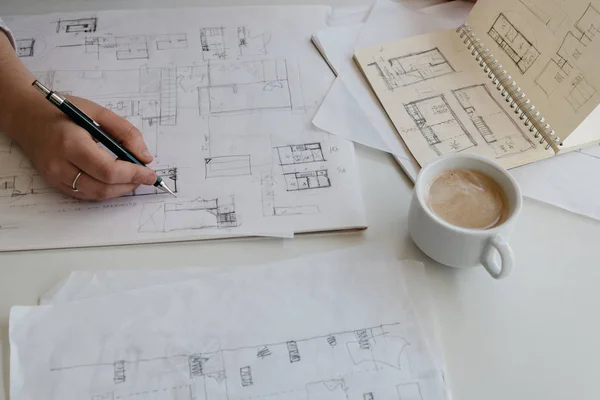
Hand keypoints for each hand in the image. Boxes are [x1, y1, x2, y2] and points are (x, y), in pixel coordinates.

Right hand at [11, 96, 156, 200]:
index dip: (133, 175)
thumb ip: (125, 132)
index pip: (108, 170)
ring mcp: (55, 177)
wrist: (26, 117)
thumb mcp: (98, 112)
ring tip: (133, 178)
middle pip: (103, 187)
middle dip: (130, 185)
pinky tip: (115, 180)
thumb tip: (144, 157)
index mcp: (71, 143)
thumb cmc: (61, 112)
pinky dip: (105, 190)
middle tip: (145, 177)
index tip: (150, 173)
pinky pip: (85, 194)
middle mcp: (60, 164)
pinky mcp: (55, 183)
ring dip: (119, 190)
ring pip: (95, 195)